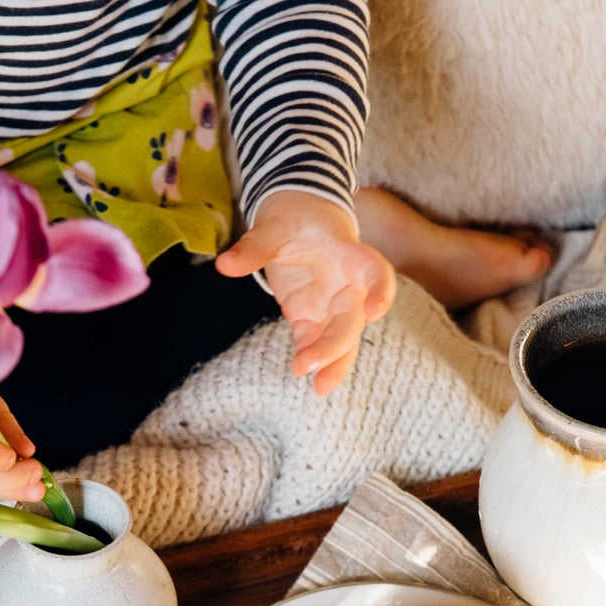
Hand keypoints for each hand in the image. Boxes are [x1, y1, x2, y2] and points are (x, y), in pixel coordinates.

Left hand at [215, 190, 395, 394]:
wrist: (298, 217)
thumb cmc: (294, 216)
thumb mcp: (272, 224)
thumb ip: (253, 247)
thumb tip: (224, 265)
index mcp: (347, 254)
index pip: (374, 270)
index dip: (380, 289)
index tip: (376, 311)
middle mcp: (346, 284)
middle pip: (351, 319)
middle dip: (337, 345)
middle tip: (311, 366)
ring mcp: (329, 304)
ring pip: (340, 339)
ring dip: (332, 363)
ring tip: (320, 389)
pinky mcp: (310, 316)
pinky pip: (313, 342)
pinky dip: (308, 356)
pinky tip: (300, 371)